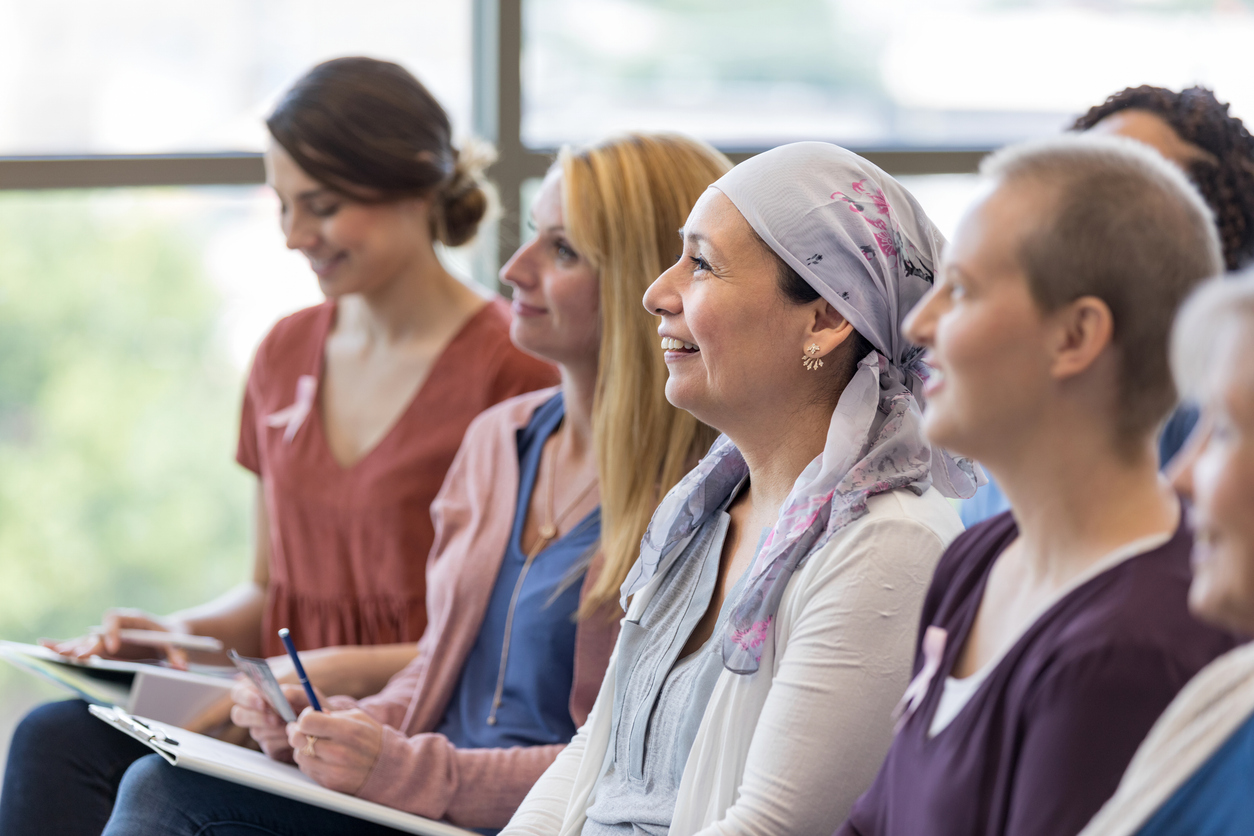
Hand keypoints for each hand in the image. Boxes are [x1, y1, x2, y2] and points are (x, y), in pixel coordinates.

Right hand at [40, 609, 190, 668]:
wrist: (170, 636)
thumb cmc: (175, 637)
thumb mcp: (181, 643)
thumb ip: (179, 653)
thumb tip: (181, 666)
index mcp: (133, 619)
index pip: (116, 620)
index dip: (112, 632)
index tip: (113, 647)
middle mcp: (116, 627)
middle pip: (95, 634)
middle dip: (85, 646)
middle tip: (77, 658)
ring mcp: (106, 638)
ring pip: (83, 642)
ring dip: (67, 648)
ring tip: (48, 652)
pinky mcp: (102, 650)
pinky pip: (81, 649)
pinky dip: (63, 649)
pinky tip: (44, 648)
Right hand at [230, 681, 314, 761]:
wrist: (325, 728)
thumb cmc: (313, 707)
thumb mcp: (307, 695)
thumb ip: (293, 692)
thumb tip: (281, 695)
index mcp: (261, 696)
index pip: (239, 693)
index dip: (246, 698)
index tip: (262, 703)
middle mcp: (256, 714)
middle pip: (238, 715)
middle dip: (257, 717)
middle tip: (276, 719)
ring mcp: (261, 732)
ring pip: (256, 731)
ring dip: (276, 729)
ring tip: (293, 726)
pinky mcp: (270, 748)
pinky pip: (269, 745)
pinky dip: (284, 741)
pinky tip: (295, 736)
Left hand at [288, 707, 383, 794]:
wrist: (388, 769)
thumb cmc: (371, 738)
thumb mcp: (358, 718)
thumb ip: (332, 715)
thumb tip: (307, 717)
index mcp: (347, 730)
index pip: (307, 722)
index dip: (304, 717)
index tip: (309, 716)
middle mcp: (339, 752)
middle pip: (298, 739)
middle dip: (297, 731)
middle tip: (301, 729)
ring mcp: (333, 770)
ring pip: (299, 755)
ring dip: (302, 747)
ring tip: (315, 743)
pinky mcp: (329, 783)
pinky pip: (306, 769)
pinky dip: (309, 761)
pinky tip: (321, 756)